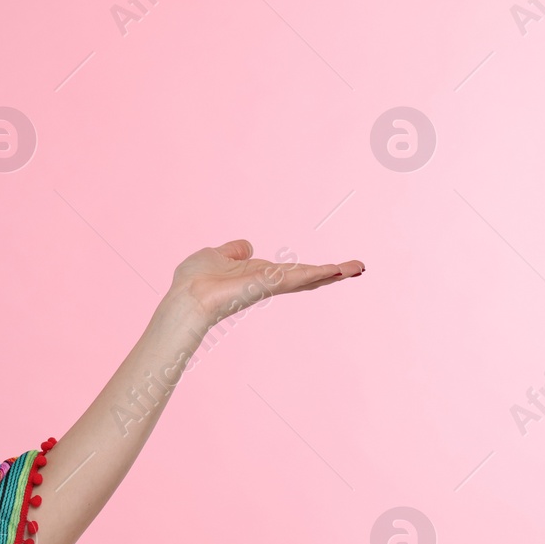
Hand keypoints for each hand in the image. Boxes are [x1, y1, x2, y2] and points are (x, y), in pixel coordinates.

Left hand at [166, 239, 363, 329]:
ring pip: (307, 278)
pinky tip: (337, 271)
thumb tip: (245, 246)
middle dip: (333, 273)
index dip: (311, 270)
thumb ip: (232, 251)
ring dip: (333, 273)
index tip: (334, 268)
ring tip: (358, 268)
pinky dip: (316, 273)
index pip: (291, 273)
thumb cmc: (194, 281)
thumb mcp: (215, 256)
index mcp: (257, 275)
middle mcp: (268, 283)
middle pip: (307, 277)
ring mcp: (269, 285)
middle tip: (358, 268)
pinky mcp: (267, 285)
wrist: (186, 297)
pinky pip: (296, 278)